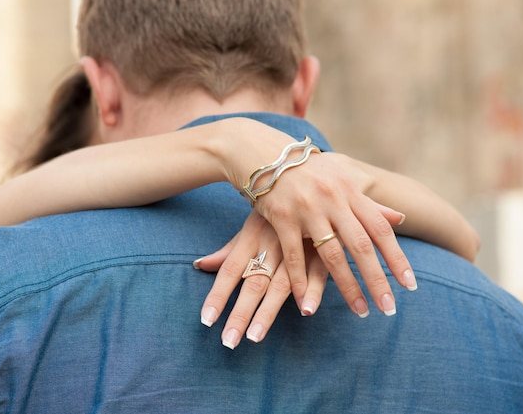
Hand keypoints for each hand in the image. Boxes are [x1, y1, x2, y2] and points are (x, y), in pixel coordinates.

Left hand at [195, 211, 328, 348]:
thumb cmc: (276, 211)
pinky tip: (306, 311)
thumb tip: (200, 265)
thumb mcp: (251, 227)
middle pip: (252, 282)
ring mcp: (298, 248)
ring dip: (268, 311)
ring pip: (280, 283)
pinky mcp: (322, 251)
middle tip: (228, 341)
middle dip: (240, 313)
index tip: (206, 320)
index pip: (230, 269)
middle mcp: (272, 244)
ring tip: (255, 336)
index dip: (218, 295)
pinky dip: (312, 291)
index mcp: (252, 237)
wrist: (313, 182)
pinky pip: (317, 273)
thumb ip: (228, 250)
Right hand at [253, 151, 417, 316]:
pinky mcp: (282, 217)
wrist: (266, 155)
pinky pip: (294, 255)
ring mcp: (307, 209)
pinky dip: (300, 280)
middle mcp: (333, 200)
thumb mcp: (342, 179)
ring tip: (360, 311)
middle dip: (377, 279)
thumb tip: (401, 217)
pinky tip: (307, 303)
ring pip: (331, 254)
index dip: (396, 257)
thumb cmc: (309, 171)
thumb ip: (369, 202)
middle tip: (389, 308)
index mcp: (350, 191)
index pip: (380, 228)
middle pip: (360, 246)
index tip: (409, 284)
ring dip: (347, 286)